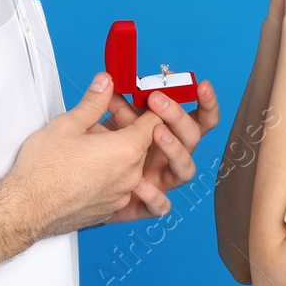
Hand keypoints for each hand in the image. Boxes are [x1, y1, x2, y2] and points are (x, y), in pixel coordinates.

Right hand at [6, 73, 166, 236]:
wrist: (26, 210)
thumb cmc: (43, 170)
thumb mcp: (67, 124)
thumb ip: (93, 101)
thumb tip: (105, 83)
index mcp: (125, 151)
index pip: (153, 123)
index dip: (146, 109)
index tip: (138, 102)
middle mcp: (130, 176)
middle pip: (142, 145)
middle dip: (127, 129)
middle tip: (102, 120)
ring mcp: (120, 196)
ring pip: (130, 166)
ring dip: (118, 153)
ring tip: (90, 145)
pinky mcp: (109, 210)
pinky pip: (119, 185)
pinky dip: (110, 173)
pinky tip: (87, 167)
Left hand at [101, 80, 221, 221]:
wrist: (79, 183)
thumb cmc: (101, 149)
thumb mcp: (109, 121)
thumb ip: (116, 103)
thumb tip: (111, 79)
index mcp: (170, 133)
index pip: (200, 118)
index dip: (206, 103)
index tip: (201, 85)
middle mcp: (171, 157)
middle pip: (193, 137)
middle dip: (178, 116)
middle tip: (157, 99)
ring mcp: (162, 181)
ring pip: (185, 169)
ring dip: (175, 148)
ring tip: (156, 132)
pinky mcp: (147, 205)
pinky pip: (161, 205)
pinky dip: (154, 195)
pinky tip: (138, 184)